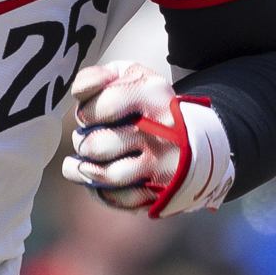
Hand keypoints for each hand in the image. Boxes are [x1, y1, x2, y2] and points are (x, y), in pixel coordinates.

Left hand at [60, 59, 231, 216]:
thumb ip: (96, 77)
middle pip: (98, 146)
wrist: (197, 139)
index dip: (86, 113)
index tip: (89, 115)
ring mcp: (163, 164)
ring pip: (108, 175)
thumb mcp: (131, 77)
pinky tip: (97, 179)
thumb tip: (78, 93)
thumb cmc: (151, 105)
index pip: (103, 107)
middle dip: (82, 144)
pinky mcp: (161, 190)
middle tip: (85, 141)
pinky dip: (101, 191)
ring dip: (85, 170)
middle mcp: (161, 131)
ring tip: (83, 162)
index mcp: (153, 95)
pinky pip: (119, 198)